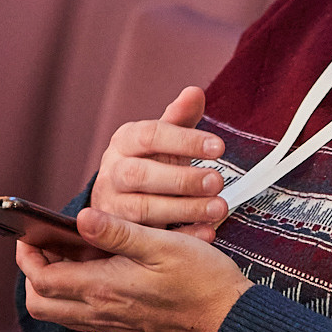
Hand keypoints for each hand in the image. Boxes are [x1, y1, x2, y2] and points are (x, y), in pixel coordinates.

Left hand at [16, 209, 251, 331]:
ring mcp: (112, 323)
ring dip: (53, 285)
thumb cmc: (201, 280)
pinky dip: (76, 294)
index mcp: (104, 288)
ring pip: (60, 312)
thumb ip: (118, 233)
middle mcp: (101, 311)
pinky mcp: (125, 326)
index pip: (42, 279)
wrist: (228, 319)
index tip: (30, 232)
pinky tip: (98, 270)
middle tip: (45, 245)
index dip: (28, 255)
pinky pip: (83, 315)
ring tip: (69, 254)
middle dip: (33, 273)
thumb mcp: (161, 245)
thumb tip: (80, 218)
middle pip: (41, 303)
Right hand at [88, 86, 229, 247]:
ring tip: (219, 208)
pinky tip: (207, 233)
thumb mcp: (163, 139)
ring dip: (184, 209)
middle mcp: (111, 173)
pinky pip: (149, 240)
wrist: (118, 200)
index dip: (185, 140)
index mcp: (124, 142)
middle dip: (182, 179)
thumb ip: (180, 118)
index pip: (150, 135)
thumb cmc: (149, 162)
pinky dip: (181, 236)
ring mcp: (111, 206)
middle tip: (218, 181)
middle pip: (140, 175)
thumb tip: (194, 92)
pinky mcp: (117, 237)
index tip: (220, 147)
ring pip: (143, 210)